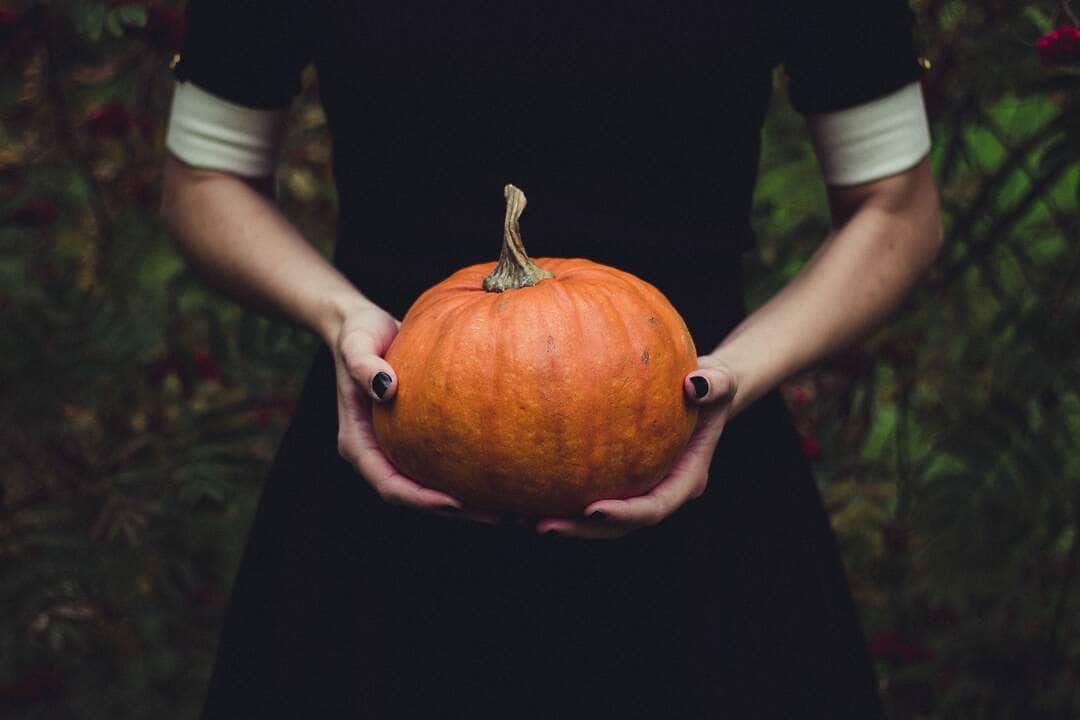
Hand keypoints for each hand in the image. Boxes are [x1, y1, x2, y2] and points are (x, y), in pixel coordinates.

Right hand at [332, 303, 497, 522]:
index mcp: (359, 445)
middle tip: (500, 516)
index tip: (455, 502)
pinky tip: (509, 470)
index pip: (389, 485)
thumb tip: (387, 388)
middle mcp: (380, 454)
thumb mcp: (356, 344)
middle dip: (456, 511)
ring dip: (471, 501)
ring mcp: (400, 449)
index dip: (420, 499)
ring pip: (434, 486)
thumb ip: (363, 365)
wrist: (365, 326)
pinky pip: (447, 462)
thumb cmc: (358, 334)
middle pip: (417, 496)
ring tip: (514, 506)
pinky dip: (473, 472)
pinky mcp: (420, 438)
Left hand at [534, 358, 737, 538]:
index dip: (625, 515)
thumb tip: (694, 385)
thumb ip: (714, 385)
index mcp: (684, 480)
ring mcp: (635, 489)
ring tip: (519, 518)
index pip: (654, 508)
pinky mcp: (614, 479)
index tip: (593, 510)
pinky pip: (583, 491)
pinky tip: (519, 489)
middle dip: (581, 530)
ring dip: (562, 522)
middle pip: (618, 527)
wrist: (698, 392)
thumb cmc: (709, 384)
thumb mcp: (720, 379)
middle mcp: (657, 493)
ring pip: (596, 519)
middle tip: (542, 526)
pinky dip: (555, 494)